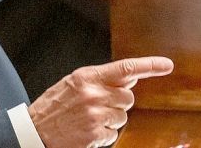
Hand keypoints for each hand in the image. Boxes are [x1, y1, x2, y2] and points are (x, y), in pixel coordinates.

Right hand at [29, 56, 174, 147]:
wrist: (34, 131)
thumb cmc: (54, 107)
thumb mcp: (73, 84)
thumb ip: (101, 79)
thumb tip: (130, 76)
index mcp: (87, 77)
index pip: (125, 68)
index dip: (149, 66)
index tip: (167, 65)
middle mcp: (93, 94)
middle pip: (127, 97)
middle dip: (117, 102)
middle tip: (97, 106)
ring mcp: (96, 115)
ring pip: (122, 117)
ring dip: (110, 120)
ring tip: (88, 120)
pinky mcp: (96, 134)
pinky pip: (113, 134)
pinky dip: (103, 135)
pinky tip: (86, 131)